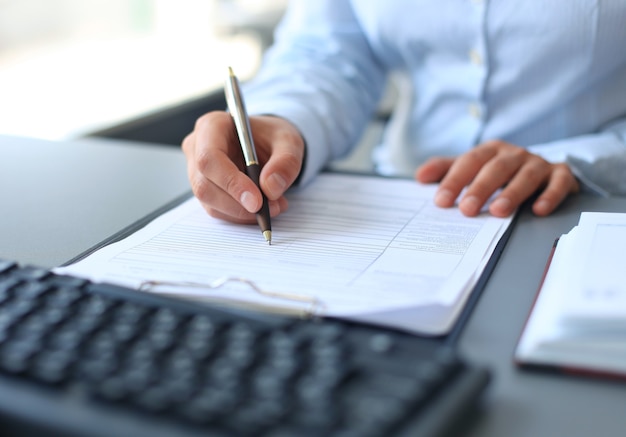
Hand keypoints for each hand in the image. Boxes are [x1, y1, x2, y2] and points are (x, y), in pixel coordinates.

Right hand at [182, 112, 304, 222]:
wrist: (268, 144)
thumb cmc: (272, 137)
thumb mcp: (289, 141)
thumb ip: (286, 161)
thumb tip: (271, 188)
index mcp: (212, 126)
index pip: (209, 158)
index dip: (231, 182)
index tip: (257, 201)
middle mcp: (197, 148)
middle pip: (204, 185)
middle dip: (238, 203)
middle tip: (271, 208)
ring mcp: (197, 171)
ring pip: (210, 202)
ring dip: (243, 212)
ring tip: (274, 206)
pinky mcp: (206, 190)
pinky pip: (218, 210)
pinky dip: (242, 215)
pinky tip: (264, 208)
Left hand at [415, 140, 579, 216]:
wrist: (542, 170)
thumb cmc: (498, 172)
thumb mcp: (471, 168)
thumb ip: (445, 170)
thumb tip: (419, 177)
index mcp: (490, 151)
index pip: (469, 162)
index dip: (454, 180)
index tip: (441, 201)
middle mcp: (514, 154)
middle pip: (496, 168)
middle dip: (480, 188)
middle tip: (467, 209)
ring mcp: (538, 163)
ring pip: (526, 175)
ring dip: (512, 193)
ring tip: (498, 211)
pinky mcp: (560, 175)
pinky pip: (559, 182)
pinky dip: (550, 195)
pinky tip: (538, 210)